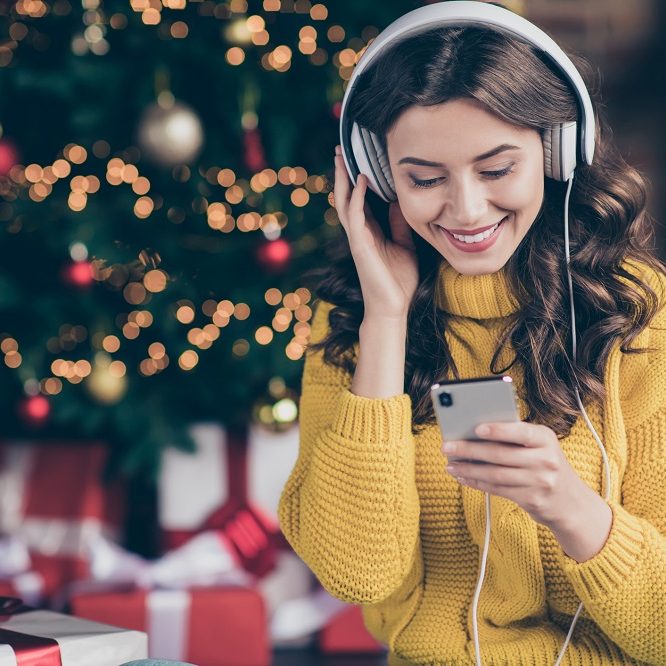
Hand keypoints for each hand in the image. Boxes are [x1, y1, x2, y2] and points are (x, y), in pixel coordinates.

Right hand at [333, 144, 418, 319]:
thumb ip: (400, 224)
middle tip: (340, 151)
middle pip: (347, 197)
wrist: (394, 307)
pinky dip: (357, 197)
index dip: (357, 180)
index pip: (360, 200)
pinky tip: (362, 181)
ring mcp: (357, 238)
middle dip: (343, 175)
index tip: (358, 158)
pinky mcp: (360, 245)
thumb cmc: (399, 280)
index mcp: (370, 232)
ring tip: (340, 158)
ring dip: (342, 180)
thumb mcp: (405, 245)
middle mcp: (360, 233)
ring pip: (345, 203)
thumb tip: (400, 202)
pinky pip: (355, 217)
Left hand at [442, 421, 587, 528]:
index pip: (520, 431)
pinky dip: (477, 482)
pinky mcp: (532, 499)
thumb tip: (472, 432)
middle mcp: (545, 459)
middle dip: (469, 450)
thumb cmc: (545, 464)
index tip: (476, 428)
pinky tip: (463, 477)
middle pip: (500, 454)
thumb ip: (514, 437)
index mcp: (545, 438)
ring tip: (450, 465)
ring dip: (468, 469)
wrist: (571, 502)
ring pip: (496, 474)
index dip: (498, 430)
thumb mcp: (539, 445)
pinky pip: (498, 489)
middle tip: (446, 447)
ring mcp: (540, 481)